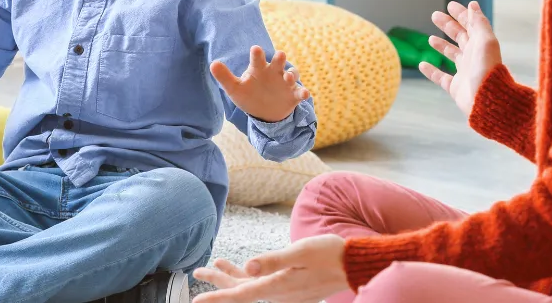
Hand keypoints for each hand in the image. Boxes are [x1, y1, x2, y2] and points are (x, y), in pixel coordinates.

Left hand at [193, 234, 347, 302]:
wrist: (354, 265)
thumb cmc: (330, 254)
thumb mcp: (301, 253)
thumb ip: (273, 260)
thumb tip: (247, 266)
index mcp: (278, 286)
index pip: (240, 294)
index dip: (217, 296)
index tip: (197, 300)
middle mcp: (279, 294)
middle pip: (241, 290)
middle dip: (218, 282)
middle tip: (198, 272)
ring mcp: (286, 293)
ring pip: (251, 287)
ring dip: (231, 277)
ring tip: (214, 265)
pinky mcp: (292, 288)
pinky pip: (263, 285)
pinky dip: (249, 276)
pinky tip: (244, 268)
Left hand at [211, 47, 309, 122]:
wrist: (264, 112)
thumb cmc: (249, 95)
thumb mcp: (235, 88)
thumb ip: (225, 77)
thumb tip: (213, 63)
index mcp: (259, 69)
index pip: (258, 59)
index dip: (258, 54)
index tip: (255, 49)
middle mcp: (274, 72)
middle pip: (278, 62)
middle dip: (280, 58)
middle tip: (280, 55)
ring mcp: (285, 83)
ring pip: (292, 74)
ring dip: (292, 75)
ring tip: (288, 78)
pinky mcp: (293, 95)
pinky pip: (300, 92)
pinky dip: (303, 92)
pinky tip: (304, 94)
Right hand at [420, 0, 501, 115]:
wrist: (486, 100)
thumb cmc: (487, 70)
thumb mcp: (485, 41)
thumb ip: (478, 23)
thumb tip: (473, 5)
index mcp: (481, 44)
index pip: (470, 24)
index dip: (461, 14)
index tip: (450, 5)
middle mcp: (473, 56)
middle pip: (459, 37)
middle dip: (448, 25)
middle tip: (434, 15)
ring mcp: (464, 72)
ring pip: (451, 55)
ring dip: (441, 45)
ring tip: (430, 38)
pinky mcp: (455, 87)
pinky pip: (441, 77)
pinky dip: (431, 71)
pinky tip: (422, 64)